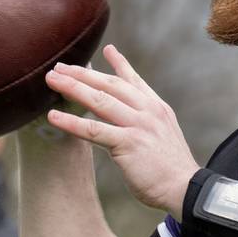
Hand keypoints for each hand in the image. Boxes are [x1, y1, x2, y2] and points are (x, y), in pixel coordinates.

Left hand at [43, 43, 199, 218]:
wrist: (186, 188)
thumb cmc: (172, 169)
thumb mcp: (164, 136)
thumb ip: (148, 123)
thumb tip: (132, 122)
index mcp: (157, 108)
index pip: (135, 81)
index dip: (120, 64)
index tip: (108, 49)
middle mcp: (148, 111)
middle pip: (111, 85)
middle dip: (83, 73)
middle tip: (60, 66)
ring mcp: (138, 125)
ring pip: (100, 101)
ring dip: (73, 88)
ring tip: (51, 80)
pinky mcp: (128, 143)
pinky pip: (94, 130)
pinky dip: (71, 122)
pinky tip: (53, 116)